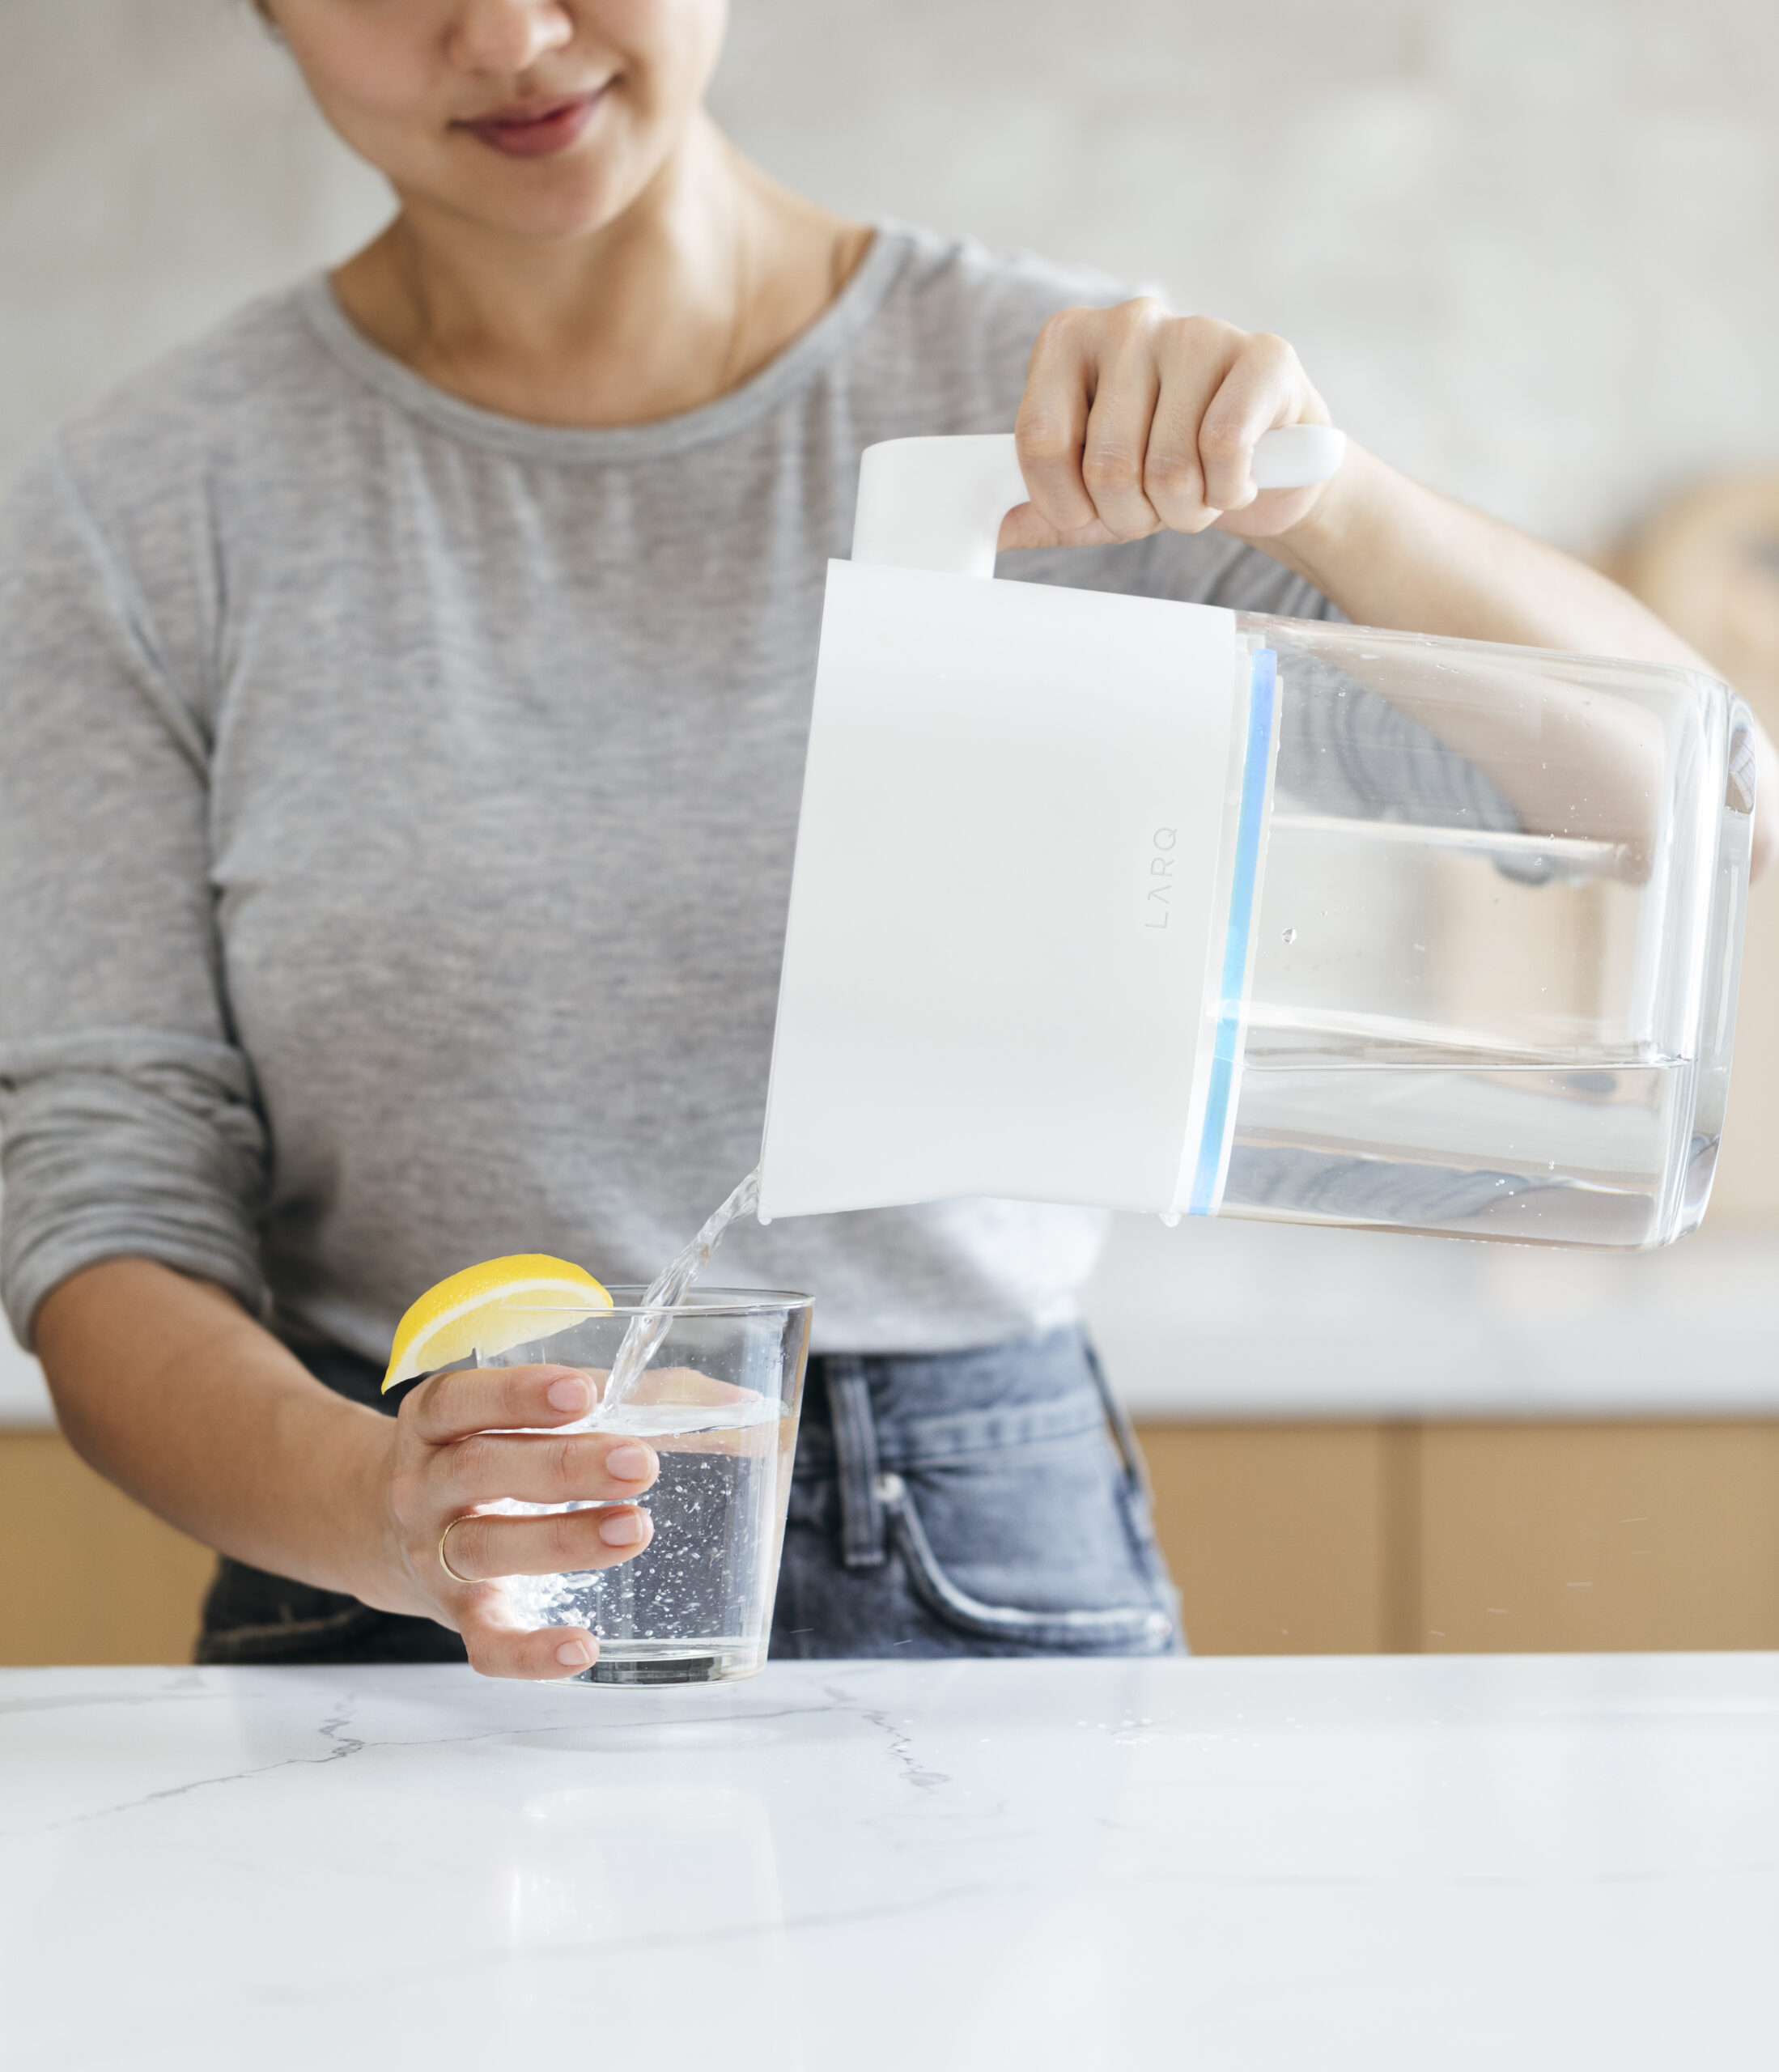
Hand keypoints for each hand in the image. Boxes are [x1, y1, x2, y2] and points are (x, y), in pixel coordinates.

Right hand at [374, 1363, 658, 1679]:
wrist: (382, 1527)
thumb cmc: (492, 1450)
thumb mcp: (528, 1413)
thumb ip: (631, 1399)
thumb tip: (741, 1403)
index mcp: (438, 1418)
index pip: (463, 1399)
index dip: (518, 1394)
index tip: (585, 1391)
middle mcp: (426, 1484)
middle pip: (481, 1470)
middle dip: (562, 1466)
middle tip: (639, 1463)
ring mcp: (435, 1554)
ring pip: (485, 1548)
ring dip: (561, 1541)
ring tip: (634, 1529)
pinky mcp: (457, 1615)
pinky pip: (485, 1643)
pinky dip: (529, 1654)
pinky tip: (583, 1650)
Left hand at [1001, 298, 1335, 552]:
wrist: (1266, 459)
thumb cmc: (1166, 465)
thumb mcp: (1092, 492)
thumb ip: (1040, 508)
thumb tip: (990, 528)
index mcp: (1068, 342)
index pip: (1038, 440)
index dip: (1064, 504)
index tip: (1087, 516)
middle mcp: (1127, 322)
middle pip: (1106, 464)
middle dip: (1131, 516)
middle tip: (1155, 510)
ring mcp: (1196, 330)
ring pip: (1168, 466)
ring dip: (1186, 511)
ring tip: (1198, 493)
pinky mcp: (1262, 354)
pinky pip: (1224, 449)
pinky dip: (1229, 490)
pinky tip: (1236, 479)